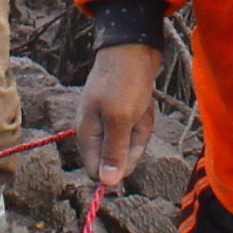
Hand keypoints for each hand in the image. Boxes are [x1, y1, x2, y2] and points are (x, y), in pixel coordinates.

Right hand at [73, 43, 162, 192]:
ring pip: (131, 144)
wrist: (134, 48)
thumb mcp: (120, 119)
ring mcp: (111, 122)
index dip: (116, 168)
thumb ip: (113, 152)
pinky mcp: (125, 114)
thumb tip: (107, 185)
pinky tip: (145, 103)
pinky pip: (138, 129)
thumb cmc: (124, 82)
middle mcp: (96, 131)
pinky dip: (145, 119)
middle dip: (134, 144)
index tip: (130, 146)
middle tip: (136, 118)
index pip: (97, 171)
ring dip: (142, 129)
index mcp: (88, 134)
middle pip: (118, 159)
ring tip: (141, 106)